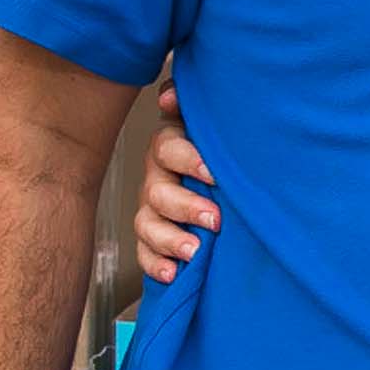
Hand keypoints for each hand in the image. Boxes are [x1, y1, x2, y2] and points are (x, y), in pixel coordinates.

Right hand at [134, 83, 217, 281]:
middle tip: (215, 219)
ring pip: (148, 224)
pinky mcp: (153, 239)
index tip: (215, 174)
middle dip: (186, 207)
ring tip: (195, 251)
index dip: (189, 160)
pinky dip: (156, 264)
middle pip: (159, 193)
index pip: (168, 149)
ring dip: (170, 239)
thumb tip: (169, 96)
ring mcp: (152, 210)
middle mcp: (157, 178)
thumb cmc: (218, 151)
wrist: (223, 184)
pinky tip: (172, 273)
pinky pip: (146, 253)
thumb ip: (191, 106)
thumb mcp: (210, 126)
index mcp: (171, 148)